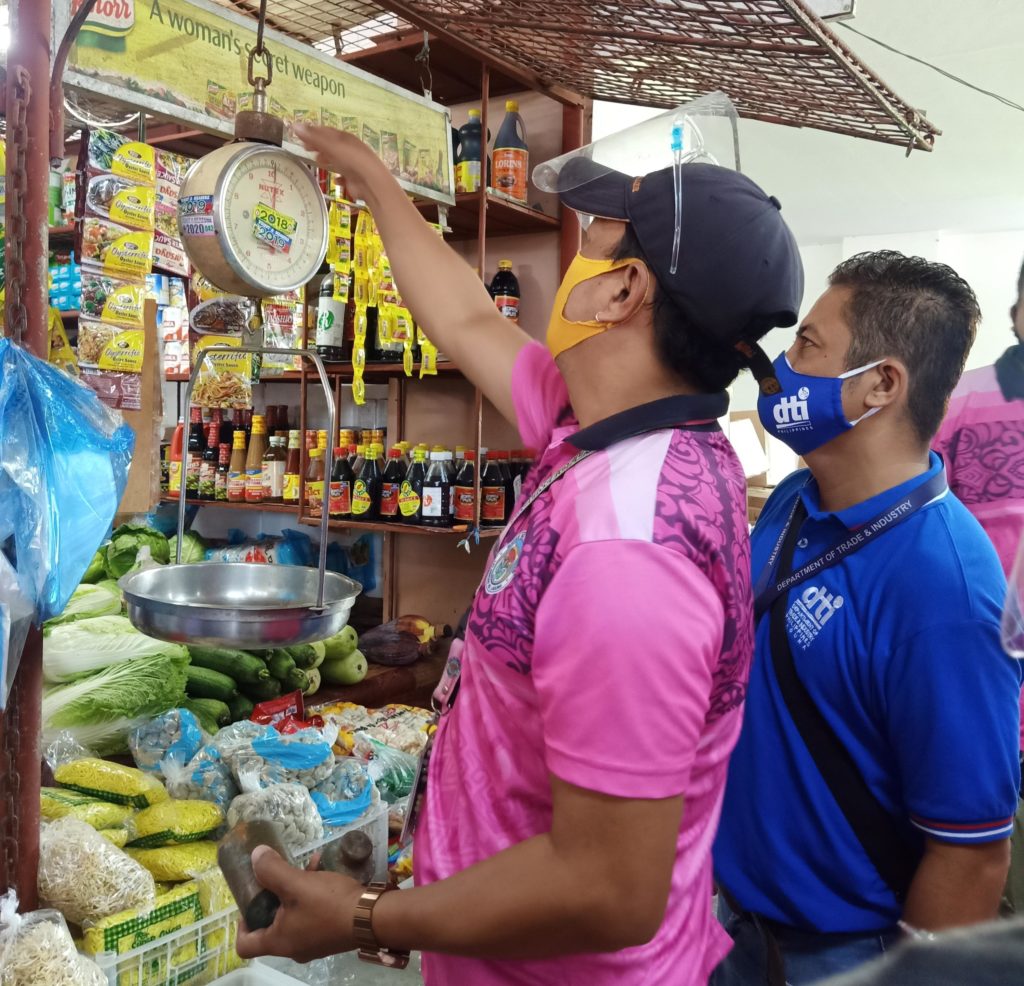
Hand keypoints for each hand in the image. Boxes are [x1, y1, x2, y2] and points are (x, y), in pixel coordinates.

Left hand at [235, 845, 363, 963]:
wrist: (372, 916)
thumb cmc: (329, 904)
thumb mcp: (296, 883)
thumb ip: (272, 870)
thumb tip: (255, 855)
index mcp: (279, 941)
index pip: (245, 945)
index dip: (240, 925)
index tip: (249, 902)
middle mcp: (293, 947)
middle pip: (270, 926)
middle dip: (273, 897)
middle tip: (278, 877)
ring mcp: (313, 942)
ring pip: (294, 915)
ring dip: (296, 889)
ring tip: (308, 865)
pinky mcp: (330, 933)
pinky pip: (312, 914)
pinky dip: (313, 893)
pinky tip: (324, 868)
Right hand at [292, 123, 388, 202]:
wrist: (371, 182)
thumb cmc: (351, 160)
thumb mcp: (331, 146)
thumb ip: (313, 138)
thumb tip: (294, 125)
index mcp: (345, 138)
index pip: (327, 132)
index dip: (313, 132)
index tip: (300, 135)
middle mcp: (350, 149)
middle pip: (332, 145)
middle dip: (319, 146)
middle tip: (306, 149)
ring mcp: (354, 165)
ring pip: (338, 159)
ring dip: (328, 159)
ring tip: (318, 162)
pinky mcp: (355, 179)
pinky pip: (345, 176)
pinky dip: (339, 177)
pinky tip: (335, 181)